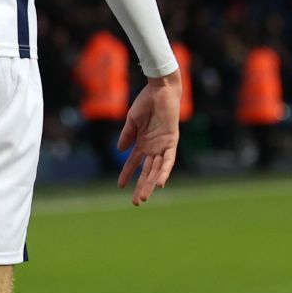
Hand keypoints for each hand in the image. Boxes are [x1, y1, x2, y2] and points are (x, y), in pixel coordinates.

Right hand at [117, 73, 179, 205]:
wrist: (160, 89)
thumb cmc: (146, 102)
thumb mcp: (132, 120)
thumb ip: (127, 135)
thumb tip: (120, 150)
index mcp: (143, 142)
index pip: (134, 163)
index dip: (127, 174)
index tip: (120, 186)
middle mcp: (154, 147)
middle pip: (147, 171)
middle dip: (142, 186)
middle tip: (137, 202)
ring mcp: (163, 145)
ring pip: (157, 169)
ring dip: (152, 184)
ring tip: (145, 197)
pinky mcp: (172, 140)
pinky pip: (169, 159)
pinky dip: (165, 171)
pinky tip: (161, 183)